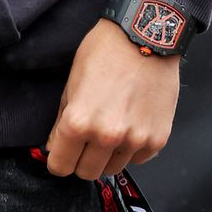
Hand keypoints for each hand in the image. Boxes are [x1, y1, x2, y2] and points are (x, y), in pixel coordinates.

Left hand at [44, 15, 180, 180]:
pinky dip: (131, 149)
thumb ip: (61, 120)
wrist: (146, 37)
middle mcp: (107, 136)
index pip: (60, 166)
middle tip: (85, 142)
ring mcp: (135, 140)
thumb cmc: (104, 53)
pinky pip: (138, 159)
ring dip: (108, 155)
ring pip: (113, 169)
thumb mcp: (72, 82)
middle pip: (87, 173)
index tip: (62, 153)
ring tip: (111, 128)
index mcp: (78, 122)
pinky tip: (130, 124)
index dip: (58, 159)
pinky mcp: (157, 139)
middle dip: (81, 161)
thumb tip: (54, 147)